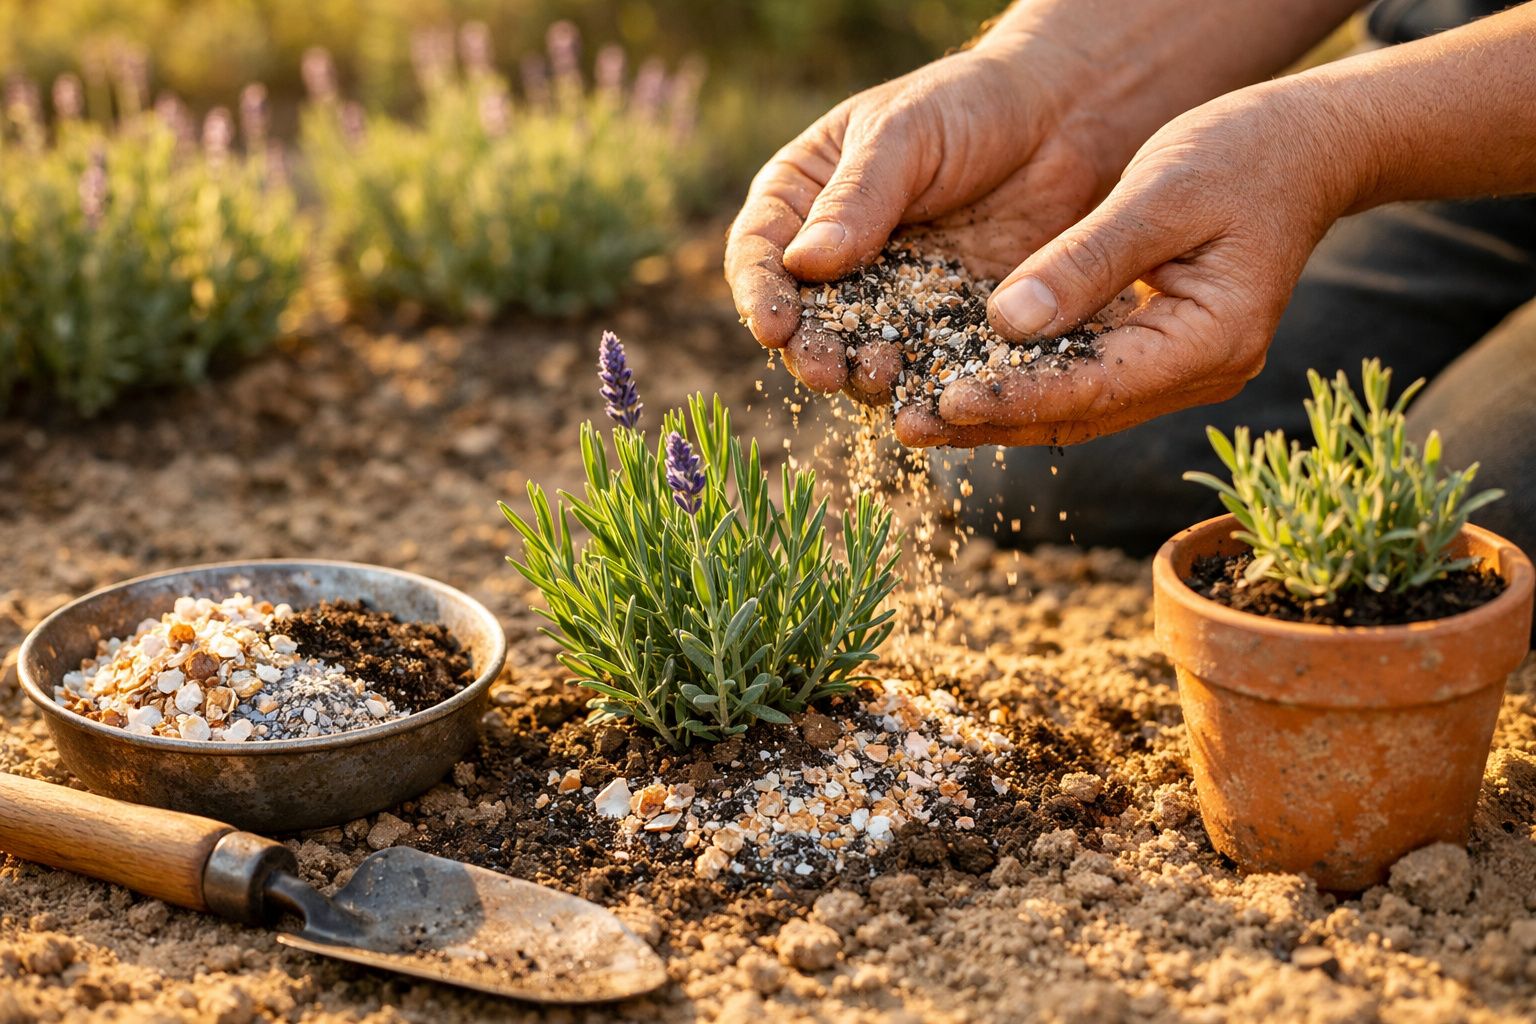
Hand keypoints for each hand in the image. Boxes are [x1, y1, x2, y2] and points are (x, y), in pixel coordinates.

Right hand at [724, 38, 1116, 398]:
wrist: (1061, 117)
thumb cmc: (967, 104)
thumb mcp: (904, 135)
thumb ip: (857, 197)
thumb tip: (803, 264)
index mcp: (802, 200)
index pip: (759, 252)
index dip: (759, 292)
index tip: (772, 325)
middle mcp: (835, 259)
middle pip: (803, 317)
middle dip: (809, 349)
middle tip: (824, 371)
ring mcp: (891, 298)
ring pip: (859, 350)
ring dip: (861, 373)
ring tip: (880, 378)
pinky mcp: (946, 327)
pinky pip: (926, 365)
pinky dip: (925, 386)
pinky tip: (931, 398)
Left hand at [907, 82, 1362, 446]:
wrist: (1304, 149)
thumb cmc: (1242, 154)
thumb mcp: (1164, 191)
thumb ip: (1089, 258)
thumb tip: (1007, 322)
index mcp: (1212, 339)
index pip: (1096, 386)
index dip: (1015, 397)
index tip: (943, 399)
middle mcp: (1198, 372)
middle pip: (1077, 413)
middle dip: (990, 421)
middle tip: (907, 423)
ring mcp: (1178, 370)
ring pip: (1074, 408)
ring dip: (996, 414)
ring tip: (914, 414)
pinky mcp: (1155, 353)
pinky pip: (1080, 382)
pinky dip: (1020, 384)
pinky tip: (957, 381)